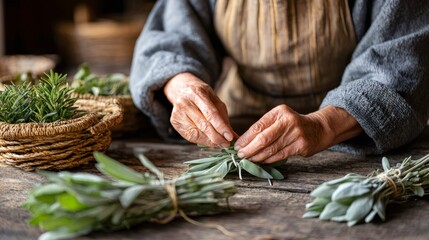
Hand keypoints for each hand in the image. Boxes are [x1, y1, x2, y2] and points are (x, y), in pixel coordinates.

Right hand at [164, 73, 236, 147]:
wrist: (183, 90)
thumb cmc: (203, 97)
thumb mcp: (215, 101)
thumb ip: (223, 118)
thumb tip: (233, 136)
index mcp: (197, 93)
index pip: (210, 113)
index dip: (221, 126)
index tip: (230, 137)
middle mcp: (185, 102)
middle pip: (203, 124)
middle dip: (216, 137)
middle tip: (226, 143)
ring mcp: (178, 112)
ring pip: (196, 133)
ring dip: (210, 141)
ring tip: (220, 143)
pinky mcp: (174, 121)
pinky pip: (190, 136)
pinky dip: (201, 141)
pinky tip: (209, 141)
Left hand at [234, 105, 361, 162]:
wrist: (319, 128)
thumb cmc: (293, 125)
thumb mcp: (280, 119)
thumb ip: (265, 127)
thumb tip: (243, 141)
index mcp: (279, 112)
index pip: (258, 126)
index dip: (246, 138)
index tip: (237, 146)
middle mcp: (288, 121)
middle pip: (263, 138)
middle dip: (249, 149)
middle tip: (240, 155)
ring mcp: (296, 134)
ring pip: (271, 148)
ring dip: (257, 156)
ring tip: (248, 160)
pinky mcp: (301, 146)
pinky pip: (280, 155)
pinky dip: (269, 159)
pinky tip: (261, 161)